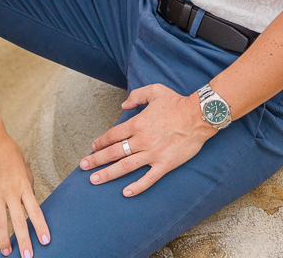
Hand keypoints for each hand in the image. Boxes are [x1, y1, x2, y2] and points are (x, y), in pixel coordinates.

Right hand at [0, 125, 49, 255]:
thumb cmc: (7, 148)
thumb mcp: (24, 163)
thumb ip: (27, 181)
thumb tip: (29, 194)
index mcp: (23, 185)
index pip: (35, 210)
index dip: (40, 227)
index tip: (45, 240)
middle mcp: (10, 192)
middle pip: (19, 221)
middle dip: (24, 240)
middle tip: (28, 256)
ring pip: (0, 221)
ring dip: (4, 238)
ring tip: (7, 252)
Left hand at [79, 84, 215, 195]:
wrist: (198, 116)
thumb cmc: (176, 102)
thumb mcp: (154, 91)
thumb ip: (136, 96)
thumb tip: (124, 104)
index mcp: (137, 123)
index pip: (113, 135)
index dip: (101, 142)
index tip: (93, 147)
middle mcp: (142, 140)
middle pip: (114, 152)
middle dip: (97, 160)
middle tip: (83, 166)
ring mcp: (153, 154)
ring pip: (126, 167)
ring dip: (108, 174)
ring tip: (94, 180)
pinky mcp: (165, 164)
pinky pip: (148, 179)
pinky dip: (136, 187)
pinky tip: (125, 193)